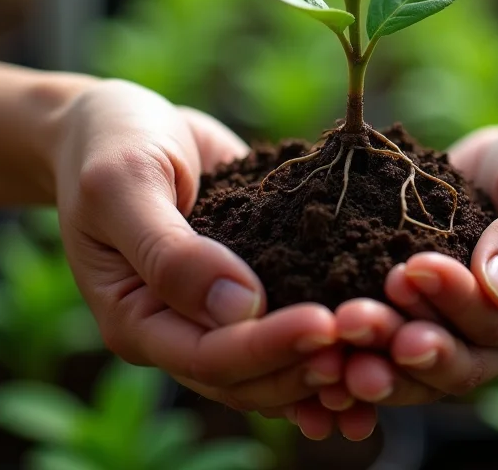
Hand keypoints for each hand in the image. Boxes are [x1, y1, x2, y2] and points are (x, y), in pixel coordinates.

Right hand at [50, 79, 378, 431]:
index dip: (268, 347)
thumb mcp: (125, 186)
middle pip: (251, 375)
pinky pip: (290, 313)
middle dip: (312, 361)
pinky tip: (378, 328)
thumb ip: (171, 250)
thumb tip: (240, 307)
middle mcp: (179, 326)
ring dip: (331, 360)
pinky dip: (330, 331)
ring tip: (388, 346)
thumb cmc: (109, 145)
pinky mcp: (251, 276)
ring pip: (277, 360)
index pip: (209, 356)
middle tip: (373, 334)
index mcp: (137, 316)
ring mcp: (217, 306)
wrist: (122, 122)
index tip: (325, 325)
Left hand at [319, 118, 497, 408]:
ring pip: (418, 365)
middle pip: (453, 361)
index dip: (453, 303)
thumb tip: (496, 287)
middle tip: (352, 320)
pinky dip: (363, 344)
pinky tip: (321, 337)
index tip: (410, 269)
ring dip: (374, 352)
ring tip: (333, 332)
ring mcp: (465, 333)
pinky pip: (395, 340)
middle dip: (400, 342)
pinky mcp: (429, 315)